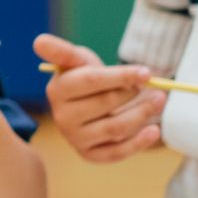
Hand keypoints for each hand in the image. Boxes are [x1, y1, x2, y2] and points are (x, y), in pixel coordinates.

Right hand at [35, 34, 165, 162]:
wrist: (87, 105)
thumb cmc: (85, 77)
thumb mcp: (76, 60)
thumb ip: (62, 51)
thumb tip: (39, 42)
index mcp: (57, 89)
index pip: (92, 81)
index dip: (121, 76)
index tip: (146, 72)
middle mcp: (62, 116)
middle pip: (106, 104)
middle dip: (134, 93)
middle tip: (154, 86)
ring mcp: (74, 138)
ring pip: (115, 128)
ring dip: (142, 114)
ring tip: (159, 101)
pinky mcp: (88, 155)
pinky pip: (116, 152)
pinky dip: (138, 143)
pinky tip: (154, 131)